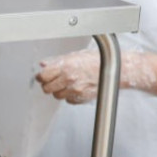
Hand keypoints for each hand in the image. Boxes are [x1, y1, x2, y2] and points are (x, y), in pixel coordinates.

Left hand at [35, 49, 156, 103]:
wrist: (115, 69)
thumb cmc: (96, 60)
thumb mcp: (74, 56)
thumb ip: (56, 61)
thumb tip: (43, 64)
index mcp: (65, 66)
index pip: (42, 76)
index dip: (41, 76)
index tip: (42, 76)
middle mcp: (69, 79)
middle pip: (47, 89)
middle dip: (48, 84)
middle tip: (52, 80)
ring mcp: (76, 90)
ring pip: (57, 96)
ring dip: (58, 91)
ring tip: (66, 83)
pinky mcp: (82, 98)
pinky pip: (69, 100)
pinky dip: (69, 96)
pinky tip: (75, 88)